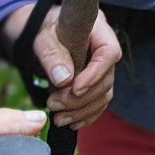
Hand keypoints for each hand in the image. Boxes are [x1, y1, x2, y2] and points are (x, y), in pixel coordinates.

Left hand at [44, 9, 120, 128]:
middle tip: (54, 104)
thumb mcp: (45, 38)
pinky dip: (87, 116)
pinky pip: (100, 104)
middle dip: (81, 98)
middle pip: (106, 80)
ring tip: (58, 118)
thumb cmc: (49, 31)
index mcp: (100, 31)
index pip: (108, 53)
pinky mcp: (99, 84)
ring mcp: (105, 70)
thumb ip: (53, 55)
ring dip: (82, 111)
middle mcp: (108, 52)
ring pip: (104, 96)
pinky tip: (71, 123)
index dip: (95, 74)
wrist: (51, 35)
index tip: (74, 89)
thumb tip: (64, 79)